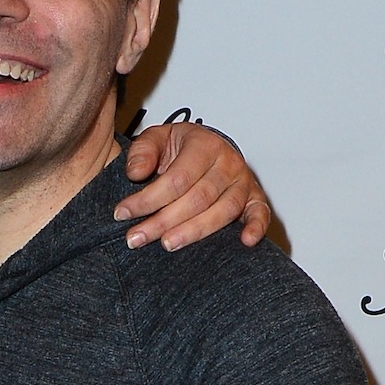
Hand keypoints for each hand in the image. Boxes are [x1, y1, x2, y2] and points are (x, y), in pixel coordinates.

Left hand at [118, 122, 271, 250]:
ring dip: (195, 231)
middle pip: (197, 198)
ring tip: (168, 244)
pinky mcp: (254, 197)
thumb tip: (136, 173)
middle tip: (136, 238)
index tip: (123, 213)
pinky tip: (245, 242)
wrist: (202, 146)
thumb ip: (142, 152)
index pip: (176, 178)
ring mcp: (243, 181)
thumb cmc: (177, 146)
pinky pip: (260, 212)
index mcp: (204, 144)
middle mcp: (227, 162)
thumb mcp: (155, 139)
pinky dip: (257, 226)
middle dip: (163, 221)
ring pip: (223, 210)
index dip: (148, 199)